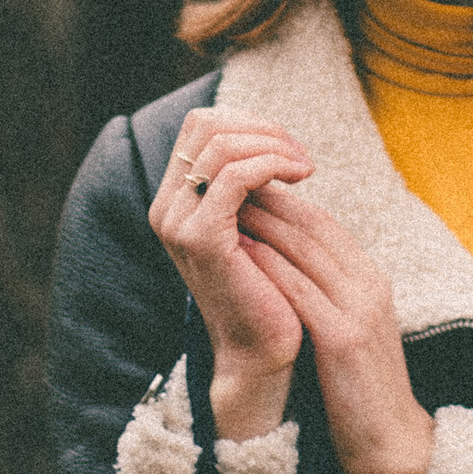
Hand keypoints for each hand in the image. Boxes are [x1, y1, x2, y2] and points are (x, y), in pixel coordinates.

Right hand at [149, 110, 311, 438]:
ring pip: (221, 146)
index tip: (289, 147)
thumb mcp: (254, 226)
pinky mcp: (200, 239)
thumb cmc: (269, 289)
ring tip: (305, 168)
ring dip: (273, 147)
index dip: (249, 123)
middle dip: (262, 130)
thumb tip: (268, 135)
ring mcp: (178, 222)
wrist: (263, 350)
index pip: (201, 125)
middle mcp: (167, 207)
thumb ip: (248, 184)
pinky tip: (299, 178)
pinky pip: (232, 177)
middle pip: (206, 125)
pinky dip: (270, 166)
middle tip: (301, 155)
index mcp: (176, 199)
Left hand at [235, 186, 435, 473]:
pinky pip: (300, 291)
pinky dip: (268, 266)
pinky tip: (238, 251)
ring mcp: (360, 310)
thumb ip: (326, 295)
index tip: (243, 189)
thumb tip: (284, 267)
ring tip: (223, 204)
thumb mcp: (348, 330)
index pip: (324, 224)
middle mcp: (369, 286)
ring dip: (262, 222)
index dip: (283, 201)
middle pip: (314, 227)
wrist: (392, 444)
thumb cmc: (361, 391)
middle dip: (268, 200)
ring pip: (305, 249)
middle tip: (224, 182)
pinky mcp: (345, 340)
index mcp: (371, 281)